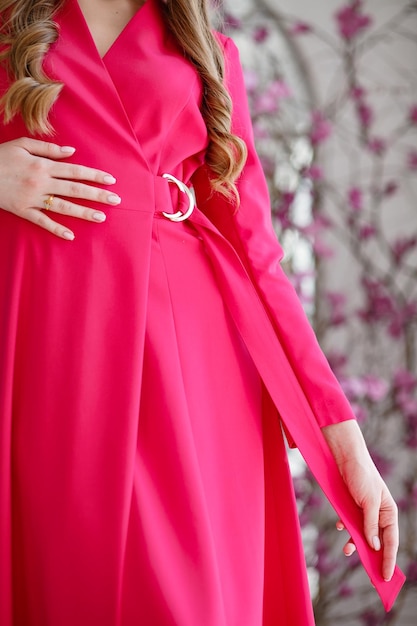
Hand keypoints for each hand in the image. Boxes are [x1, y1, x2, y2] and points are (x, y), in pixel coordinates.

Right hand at [0, 137, 121, 239]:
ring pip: (63, 206)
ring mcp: (32, 198)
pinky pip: (42, 221)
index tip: (110, 180)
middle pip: (74, 189)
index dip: (93, 175)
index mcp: (42, 165)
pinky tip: (71, 235)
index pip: (74, 170)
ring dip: (83, 212)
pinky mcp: (22, 211)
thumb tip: (71, 152)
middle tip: (116, 200)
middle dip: (96, 194)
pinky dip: (56, 228)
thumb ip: (48, 148)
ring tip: (101, 217)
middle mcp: (41, 182)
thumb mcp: (22, 145)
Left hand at [322, 421, 398, 581]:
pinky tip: (341, 527)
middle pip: (377, 541)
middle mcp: (379, 514)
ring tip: (347, 551)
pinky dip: (346, 527)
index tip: (385, 577)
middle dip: (372, 557)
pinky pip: (351, 523)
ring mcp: (365, 511)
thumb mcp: (369, 501)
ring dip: (355, 543)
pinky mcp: (352, 506)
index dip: (388, 560)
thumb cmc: (362, 475)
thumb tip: (373, 546)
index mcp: (389, 513)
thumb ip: (370, 524)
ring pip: (362, 534)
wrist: (345, 457)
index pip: (390, 542)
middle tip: (368, 575)